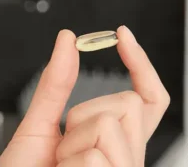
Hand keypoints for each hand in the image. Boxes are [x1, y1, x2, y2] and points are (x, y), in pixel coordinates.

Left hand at [0, 26, 169, 166]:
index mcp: (117, 143)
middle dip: (84, 114)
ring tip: (62, 165)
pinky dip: (68, 162)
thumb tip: (68, 39)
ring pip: (109, 124)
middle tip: (64, 147)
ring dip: (73, 141)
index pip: (148, 100)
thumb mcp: (38, 124)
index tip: (122, 34)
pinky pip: (95, 155)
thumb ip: (56, 84)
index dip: (141, 65)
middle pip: (127, 103)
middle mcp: (128, 158)